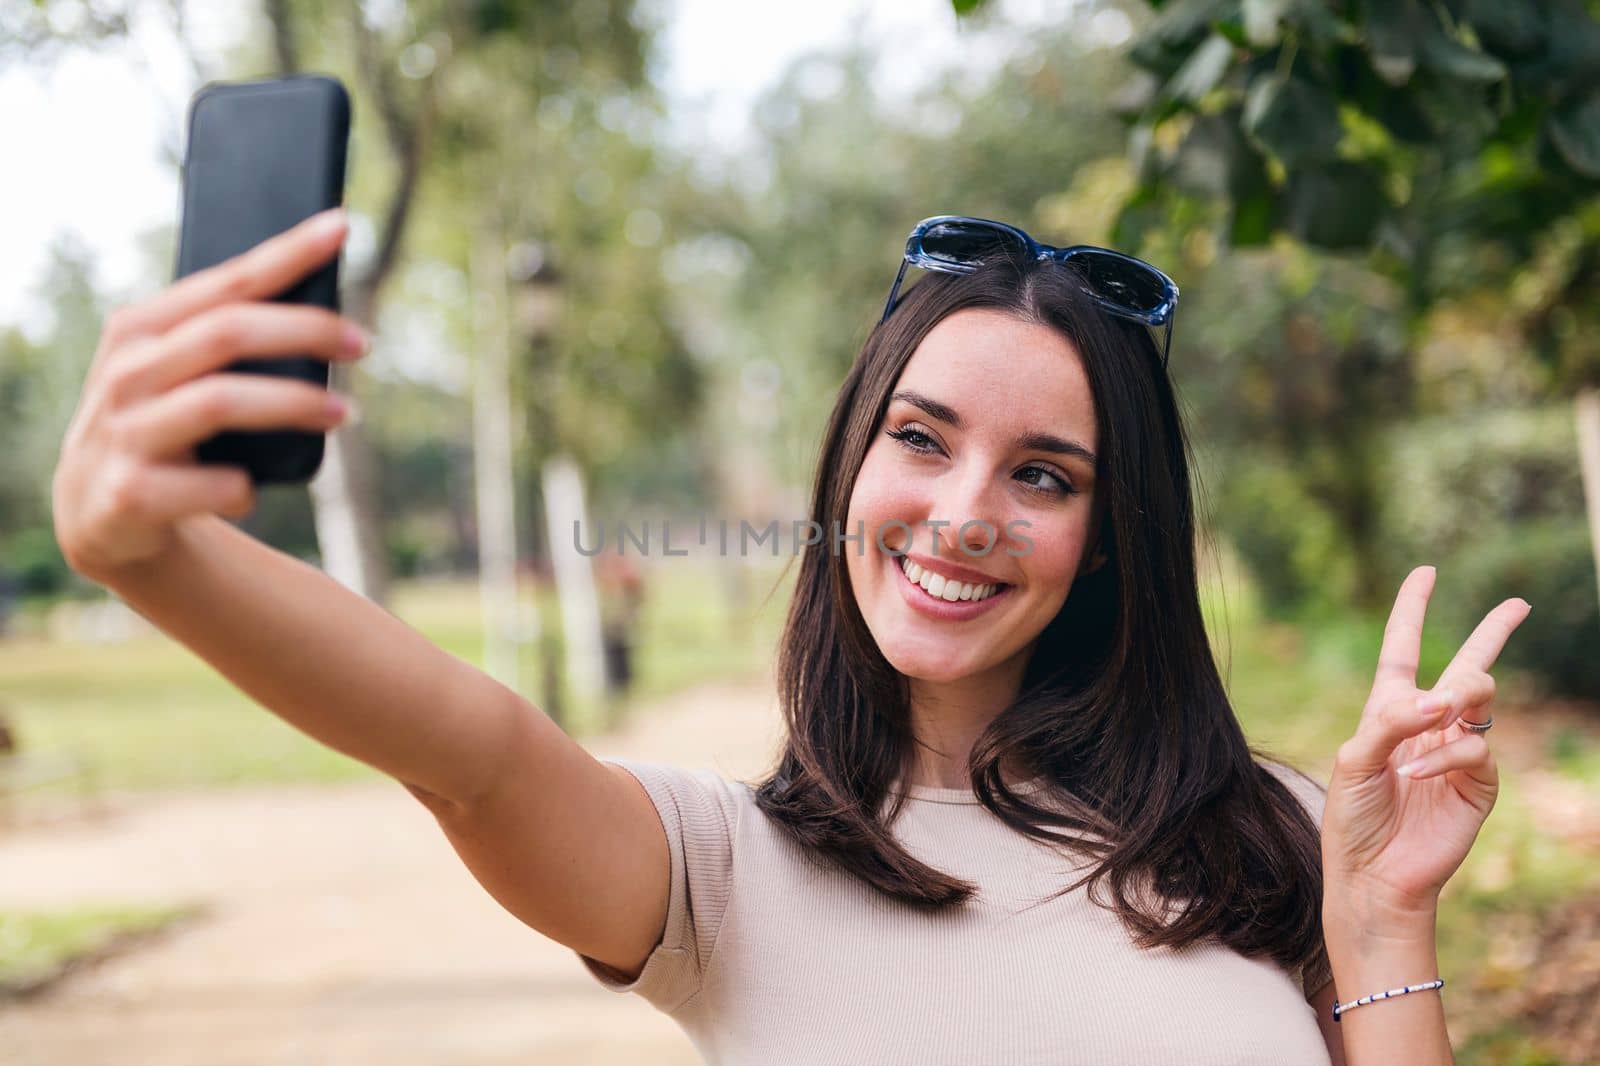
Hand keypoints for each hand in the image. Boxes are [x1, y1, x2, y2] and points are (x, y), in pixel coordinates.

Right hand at [51, 208, 368, 584]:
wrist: (101, 515)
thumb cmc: (163, 425)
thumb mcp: (177, 373)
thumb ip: (225, 339)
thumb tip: (327, 316)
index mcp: (141, 328)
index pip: (226, 280)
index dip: (286, 252)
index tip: (341, 227)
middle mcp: (126, 371)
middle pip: (228, 332)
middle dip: (305, 331)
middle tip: (362, 343)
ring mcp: (124, 431)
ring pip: (221, 400)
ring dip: (294, 404)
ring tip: (344, 414)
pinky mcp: (131, 493)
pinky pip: (210, 483)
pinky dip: (242, 487)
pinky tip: (250, 490)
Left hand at [1322, 565, 1530, 930]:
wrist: (1372, 873)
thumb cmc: (1353, 816)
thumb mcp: (1353, 759)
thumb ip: (1390, 721)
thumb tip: (1441, 698)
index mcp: (1388, 711)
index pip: (1403, 648)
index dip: (1412, 610)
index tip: (1426, 573)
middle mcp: (1427, 725)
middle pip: (1467, 667)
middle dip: (1493, 633)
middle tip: (1518, 604)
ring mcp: (1456, 751)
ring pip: (1478, 698)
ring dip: (1452, 702)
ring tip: (1433, 714)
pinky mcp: (1478, 783)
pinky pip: (1475, 746)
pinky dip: (1444, 755)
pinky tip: (1416, 773)